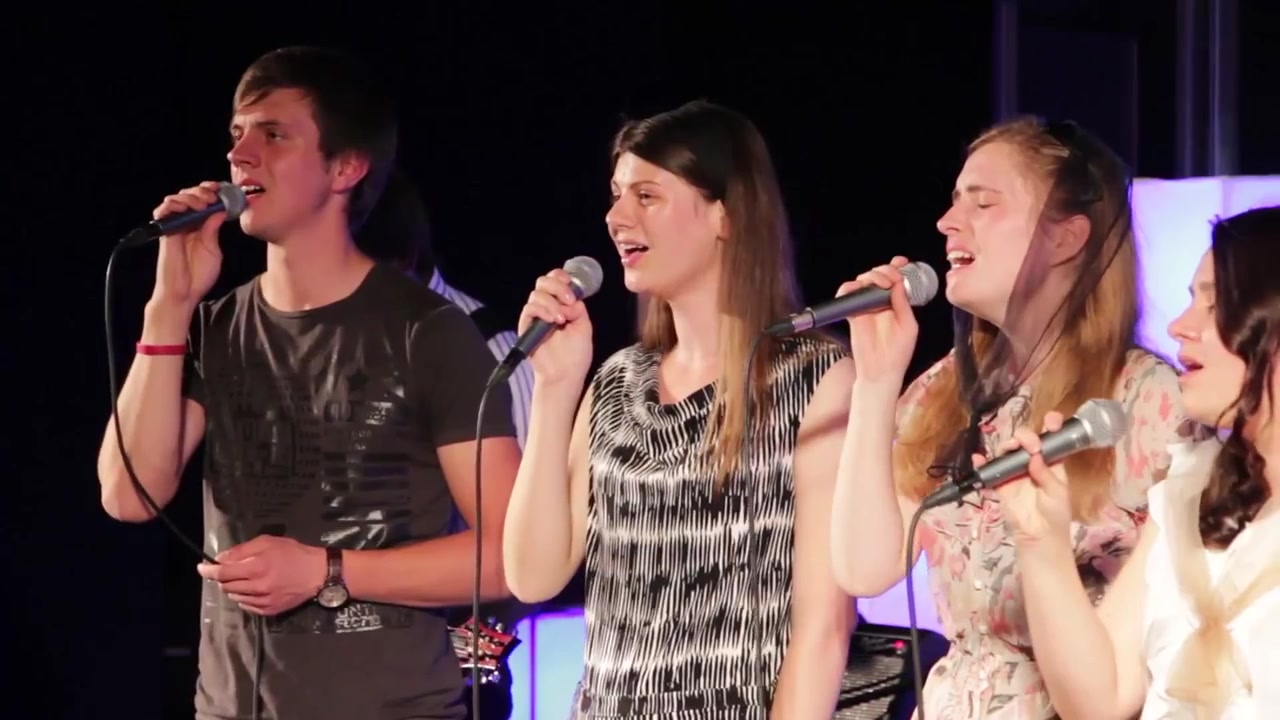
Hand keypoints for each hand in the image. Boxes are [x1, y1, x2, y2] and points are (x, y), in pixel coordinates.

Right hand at [150, 181, 226, 308]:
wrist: (185, 293)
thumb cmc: (199, 276)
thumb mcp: (212, 249)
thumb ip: (213, 229)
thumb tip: (220, 210)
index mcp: (199, 227)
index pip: (202, 201)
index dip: (210, 192)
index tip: (222, 190)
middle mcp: (185, 224)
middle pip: (188, 196)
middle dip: (201, 191)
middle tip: (212, 196)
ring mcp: (174, 227)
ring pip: (175, 199)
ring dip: (189, 196)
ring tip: (202, 203)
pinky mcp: (165, 232)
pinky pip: (162, 212)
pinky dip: (171, 204)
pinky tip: (183, 207)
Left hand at [196, 535, 326, 615]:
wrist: (318, 574)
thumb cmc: (294, 553)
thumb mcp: (268, 542)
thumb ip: (243, 550)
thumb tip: (221, 558)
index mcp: (257, 567)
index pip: (223, 572)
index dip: (209, 570)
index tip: (201, 568)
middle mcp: (257, 587)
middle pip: (227, 585)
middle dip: (223, 578)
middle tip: (231, 570)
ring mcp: (263, 601)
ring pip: (235, 596)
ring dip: (233, 587)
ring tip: (244, 579)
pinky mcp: (269, 610)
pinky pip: (247, 606)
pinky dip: (243, 597)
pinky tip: (252, 590)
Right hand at [518, 268, 593, 387]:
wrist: (566, 374)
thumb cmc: (576, 353)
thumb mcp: (583, 325)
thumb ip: (577, 307)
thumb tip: (569, 299)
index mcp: (561, 304)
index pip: (556, 280)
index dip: (562, 277)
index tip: (572, 286)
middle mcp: (547, 307)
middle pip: (543, 281)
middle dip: (557, 286)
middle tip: (569, 300)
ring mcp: (536, 316)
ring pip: (537, 293)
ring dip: (552, 302)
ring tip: (562, 319)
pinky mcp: (526, 326)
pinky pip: (530, 308)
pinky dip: (543, 310)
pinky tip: (553, 321)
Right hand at [840, 256, 919, 386]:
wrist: (881, 372)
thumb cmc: (899, 352)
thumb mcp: (909, 326)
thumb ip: (903, 303)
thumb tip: (898, 283)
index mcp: (896, 304)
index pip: (895, 279)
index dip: (897, 267)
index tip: (902, 261)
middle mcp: (880, 302)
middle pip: (878, 276)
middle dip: (884, 270)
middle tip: (890, 278)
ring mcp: (865, 307)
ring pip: (862, 281)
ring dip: (870, 276)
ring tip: (879, 284)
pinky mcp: (852, 314)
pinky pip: (846, 295)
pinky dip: (849, 287)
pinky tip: (859, 288)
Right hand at [990, 411, 1072, 543]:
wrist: (1039, 535)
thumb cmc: (1055, 513)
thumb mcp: (1057, 493)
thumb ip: (1046, 474)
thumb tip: (1034, 456)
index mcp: (1050, 461)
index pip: (1051, 439)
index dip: (1051, 425)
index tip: (1051, 420)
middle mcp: (1031, 462)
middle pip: (1024, 440)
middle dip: (1026, 436)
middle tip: (1031, 446)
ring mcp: (1014, 471)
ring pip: (1007, 450)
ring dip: (1007, 444)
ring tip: (1011, 448)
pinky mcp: (1000, 482)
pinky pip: (989, 469)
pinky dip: (981, 461)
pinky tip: (978, 457)